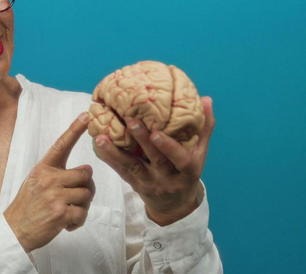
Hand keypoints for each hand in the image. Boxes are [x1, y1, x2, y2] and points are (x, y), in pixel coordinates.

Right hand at [4, 113, 95, 252]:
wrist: (14, 231)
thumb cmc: (28, 206)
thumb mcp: (36, 182)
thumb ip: (58, 174)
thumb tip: (86, 172)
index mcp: (43, 168)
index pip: (61, 145)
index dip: (75, 129)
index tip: (87, 115)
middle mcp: (49, 179)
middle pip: (85, 174)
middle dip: (86, 186)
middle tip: (76, 197)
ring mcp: (55, 196)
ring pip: (87, 194)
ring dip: (83, 206)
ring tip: (69, 211)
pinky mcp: (60, 214)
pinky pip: (83, 213)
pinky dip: (79, 221)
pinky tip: (67, 224)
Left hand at [93, 96, 215, 225]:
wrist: (175, 206)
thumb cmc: (187, 172)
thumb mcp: (200, 154)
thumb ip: (204, 128)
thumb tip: (207, 99)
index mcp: (188, 170)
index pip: (181, 160)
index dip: (169, 147)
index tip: (157, 133)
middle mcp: (168, 178)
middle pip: (156, 160)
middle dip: (143, 141)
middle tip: (131, 122)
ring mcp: (150, 183)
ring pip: (132, 168)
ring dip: (116, 152)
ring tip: (101, 137)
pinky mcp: (135, 185)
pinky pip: (121, 172)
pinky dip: (109, 158)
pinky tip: (98, 144)